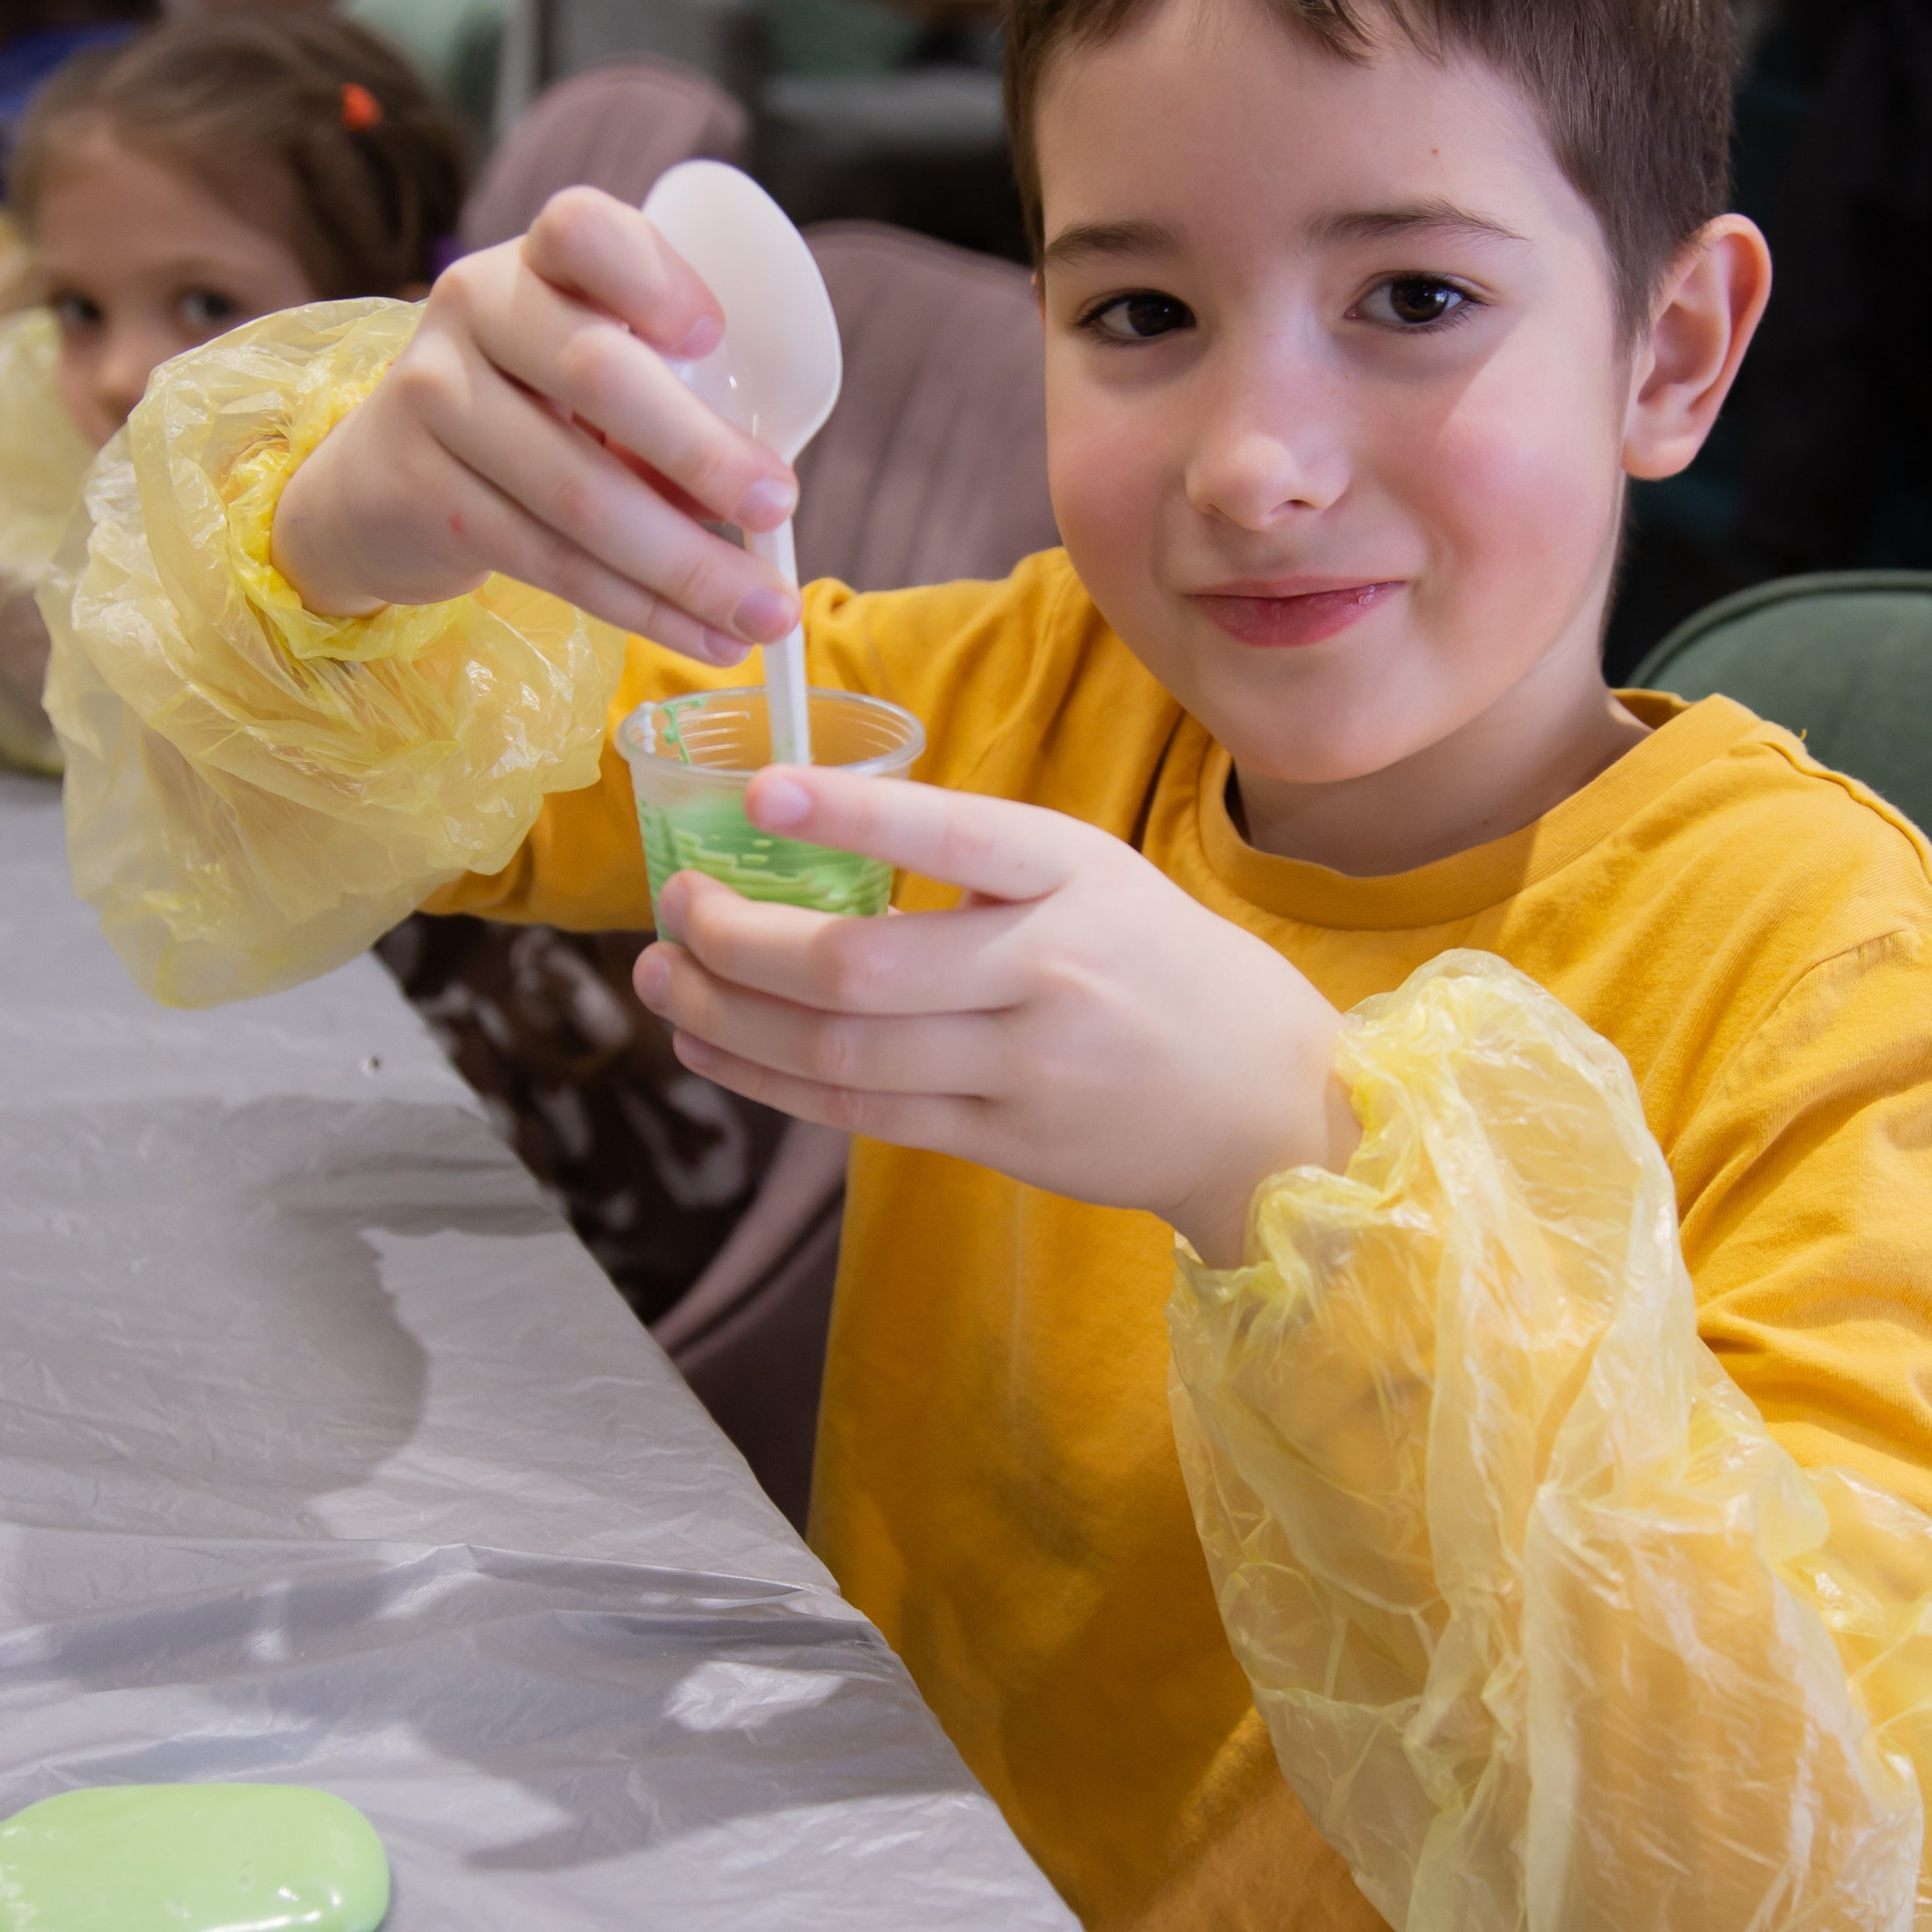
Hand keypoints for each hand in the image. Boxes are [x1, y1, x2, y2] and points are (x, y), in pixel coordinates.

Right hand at [271, 187, 800, 667]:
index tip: (713, 337)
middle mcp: (475, 312)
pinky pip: (551, 562)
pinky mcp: (425, 498)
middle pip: (593, 372)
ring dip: (685, 565)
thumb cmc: (528, 408)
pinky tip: (707, 635)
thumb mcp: (582, 372)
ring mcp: (436, 401)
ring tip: (765, 612)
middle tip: (777, 506)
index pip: (583, 229)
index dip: (651, 276)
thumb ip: (662, 402)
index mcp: (535, 261)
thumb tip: (764, 501)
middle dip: (699, 450)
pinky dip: (642, 608)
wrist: (381, 478)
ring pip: (577, 493)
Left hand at [633, 772, 1353, 1264]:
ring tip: (664, 980)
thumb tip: (808, 842)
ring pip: (839, 1054)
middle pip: (857, 969)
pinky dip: (768, 1081)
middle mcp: (1049, 970)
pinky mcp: (1004, 1140)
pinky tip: (712, 1046)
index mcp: (1074, 874)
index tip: (758, 792)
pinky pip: (859, 1113)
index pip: (952, 834)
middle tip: (673, 906)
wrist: (1267, 1103)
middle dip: (737, 940)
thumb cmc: (1158, 966)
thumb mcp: (1094, 875)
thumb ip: (977, 861)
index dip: (850, 817)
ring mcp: (1025, 1067)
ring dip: (729, 1017)